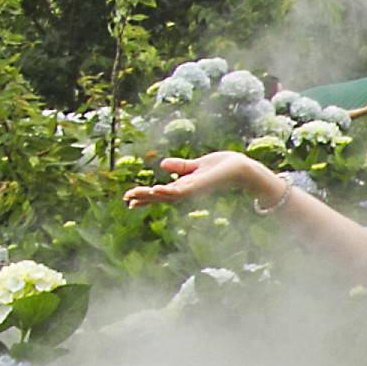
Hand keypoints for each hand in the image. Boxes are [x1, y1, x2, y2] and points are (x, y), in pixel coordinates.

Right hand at [127, 150, 274, 210]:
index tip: (128, 199)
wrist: (240, 168)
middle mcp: (186, 192)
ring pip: (167, 196)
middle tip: (126, 200)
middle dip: (143, 198)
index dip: (144, 196)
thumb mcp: (196, 165)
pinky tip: (156, 189)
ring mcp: (192, 191)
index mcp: (184, 187)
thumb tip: (162, 165)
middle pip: (160, 197)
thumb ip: (181, 166)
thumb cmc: (222, 167)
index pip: (160, 193)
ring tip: (135, 195)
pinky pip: (181, 191)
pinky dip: (168, 191)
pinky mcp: (199, 187)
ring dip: (151, 195)